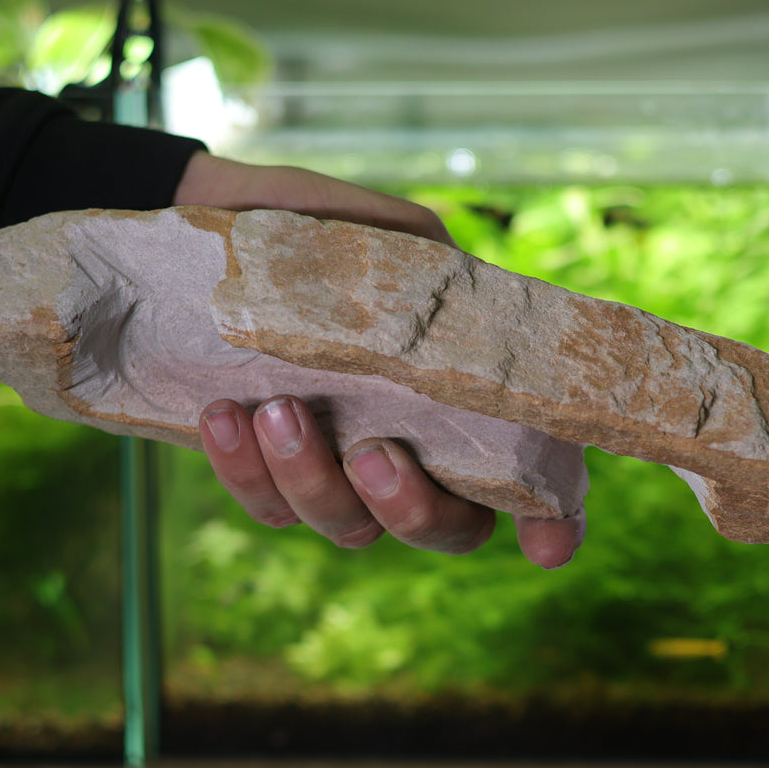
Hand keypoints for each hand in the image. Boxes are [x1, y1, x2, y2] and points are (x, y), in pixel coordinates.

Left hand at [176, 153, 585, 567]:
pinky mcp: (269, 471)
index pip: (527, 483)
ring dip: (313, 480)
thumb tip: (472, 322)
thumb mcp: (398, 239)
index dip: (551, 525)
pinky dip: (244, 469)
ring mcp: (342, 470)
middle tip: (373, 452)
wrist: (217, 221)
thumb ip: (444, 286)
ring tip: (277, 410)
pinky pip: (266, 506)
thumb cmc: (322, 228)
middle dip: (412, 509)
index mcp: (463, 402)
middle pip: (445, 530)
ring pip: (348, 527)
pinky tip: (226, 414)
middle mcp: (414, 452)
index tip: (545, 546)